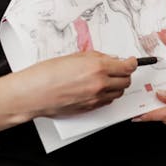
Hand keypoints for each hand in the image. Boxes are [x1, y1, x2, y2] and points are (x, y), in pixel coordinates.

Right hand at [20, 51, 136, 117]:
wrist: (32, 93)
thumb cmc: (47, 73)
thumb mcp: (74, 57)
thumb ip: (96, 57)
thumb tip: (110, 59)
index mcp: (97, 68)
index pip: (127, 67)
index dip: (132, 63)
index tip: (132, 61)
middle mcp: (99, 84)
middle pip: (126, 81)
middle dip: (124, 74)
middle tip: (118, 69)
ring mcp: (95, 98)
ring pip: (118, 93)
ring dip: (116, 85)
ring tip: (106, 79)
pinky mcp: (89, 108)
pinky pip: (107, 101)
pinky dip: (107, 95)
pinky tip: (98, 89)